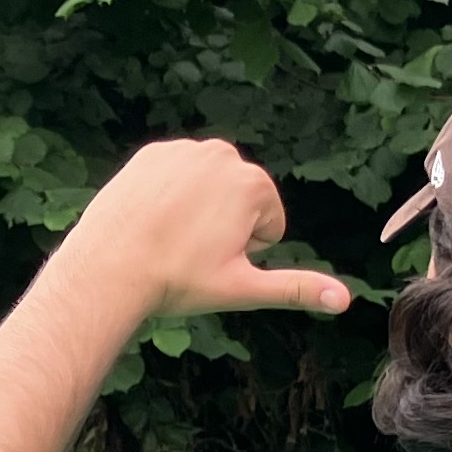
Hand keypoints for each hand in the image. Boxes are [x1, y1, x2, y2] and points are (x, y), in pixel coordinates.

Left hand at [55, 139, 351, 324]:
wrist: (108, 268)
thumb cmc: (177, 281)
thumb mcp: (242, 289)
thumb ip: (296, 288)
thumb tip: (344, 301)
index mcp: (254, 185)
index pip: (269, 224)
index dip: (245, 250)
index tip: (212, 258)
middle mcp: (223, 154)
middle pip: (241, 201)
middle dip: (224, 225)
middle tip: (189, 249)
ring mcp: (184, 150)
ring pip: (208, 189)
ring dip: (197, 210)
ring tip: (169, 234)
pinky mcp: (152, 153)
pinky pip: (176, 178)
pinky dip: (168, 196)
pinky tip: (150, 218)